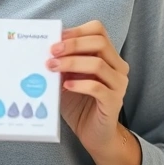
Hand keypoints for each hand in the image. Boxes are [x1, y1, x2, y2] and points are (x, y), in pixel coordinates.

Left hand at [47, 20, 129, 154]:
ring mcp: (118, 84)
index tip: (57, 38)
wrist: (94, 134)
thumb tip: (44, 49)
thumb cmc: (79, 103)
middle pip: (100, 42)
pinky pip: (97, 87)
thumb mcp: (66, 78)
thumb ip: (61, 63)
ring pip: (98, 63)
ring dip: (71, 63)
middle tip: (52, 51)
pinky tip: (66, 86)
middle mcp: (118, 67)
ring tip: (52, 67)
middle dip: (73, 44)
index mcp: (108, 56)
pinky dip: (79, 84)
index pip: (99, 31)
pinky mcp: (114, 101)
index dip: (77, 31)